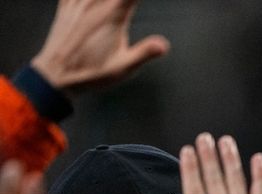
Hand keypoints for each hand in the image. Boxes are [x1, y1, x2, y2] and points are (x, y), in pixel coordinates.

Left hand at [31, 0, 169, 92]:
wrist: (55, 74)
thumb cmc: (91, 73)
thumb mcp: (123, 68)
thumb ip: (144, 53)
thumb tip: (164, 45)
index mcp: (113, 16)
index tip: (138, 1)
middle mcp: (95, 5)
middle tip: (129, 4)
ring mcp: (78, 3)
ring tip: (116, 4)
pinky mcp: (66, 6)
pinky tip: (90, 1)